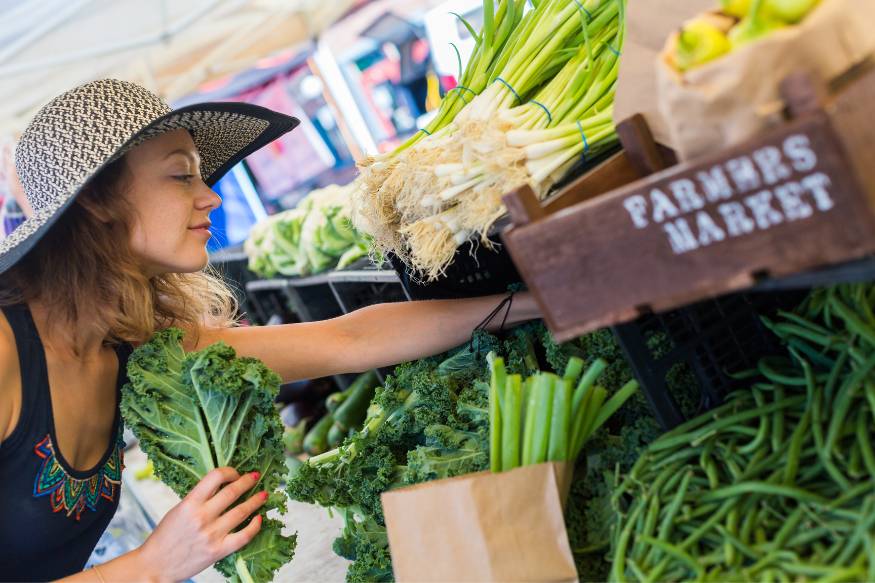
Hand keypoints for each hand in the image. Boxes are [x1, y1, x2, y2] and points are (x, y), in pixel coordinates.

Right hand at [136, 467, 267, 581]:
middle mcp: (201, 517)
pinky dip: (255, 526)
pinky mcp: (218, 551)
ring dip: (256, 501)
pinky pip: (243, 536)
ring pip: (241, 512)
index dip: (230, 472)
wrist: (155, 566)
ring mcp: (211, 535)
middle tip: (255, 477)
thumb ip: (198, 498)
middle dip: (247, 482)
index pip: (215, 477)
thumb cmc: (165, 537)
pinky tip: (259, 519)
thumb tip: (221, 486)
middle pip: (232, 492)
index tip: (236, 473)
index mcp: (189, 504)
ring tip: (263, 495)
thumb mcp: (178, 510)